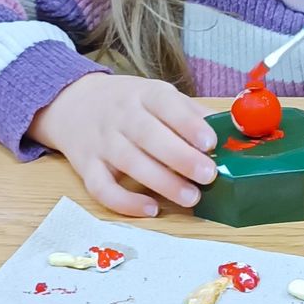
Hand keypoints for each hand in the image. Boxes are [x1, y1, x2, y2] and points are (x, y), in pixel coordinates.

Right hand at [31, 73, 217, 217]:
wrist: (72, 104)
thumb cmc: (127, 104)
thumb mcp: (156, 95)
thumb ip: (189, 112)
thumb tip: (230, 130)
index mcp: (143, 94)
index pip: (165, 105)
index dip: (188, 124)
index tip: (210, 142)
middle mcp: (120, 116)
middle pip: (148, 135)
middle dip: (180, 157)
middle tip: (208, 175)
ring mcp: (101, 142)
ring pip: (129, 162)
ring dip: (161, 182)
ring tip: (191, 197)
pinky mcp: (86, 167)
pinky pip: (102, 188)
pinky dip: (125, 202)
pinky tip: (150, 209)